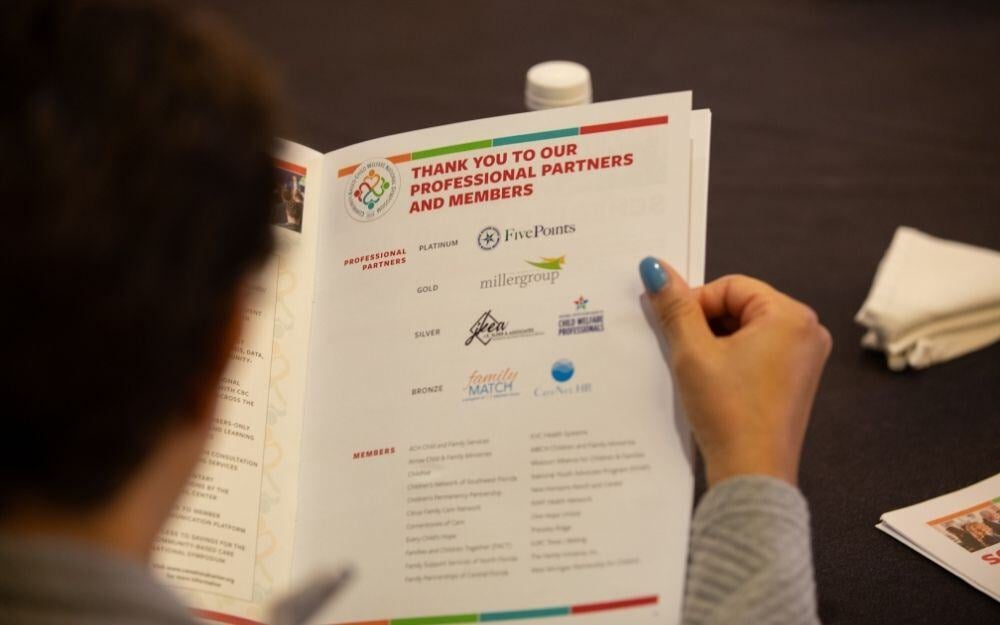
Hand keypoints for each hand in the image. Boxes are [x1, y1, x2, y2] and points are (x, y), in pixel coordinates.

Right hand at [639, 257, 831, 485]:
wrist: (751, 474)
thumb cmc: (729, 412)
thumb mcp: (693, 353)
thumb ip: (675, 307)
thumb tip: (655, 268)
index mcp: (791, 316)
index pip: (730, 287)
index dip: (695, 303)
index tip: (672, 329)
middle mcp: (807, 331)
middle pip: (740, 306)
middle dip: (705, 324)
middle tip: (681, 351)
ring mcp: (804, 358)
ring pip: (745, 330)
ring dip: (714, 343)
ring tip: (696, 371)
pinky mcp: (795, 380)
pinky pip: (757, 352)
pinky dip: (730, 360)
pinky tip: (711, 382)